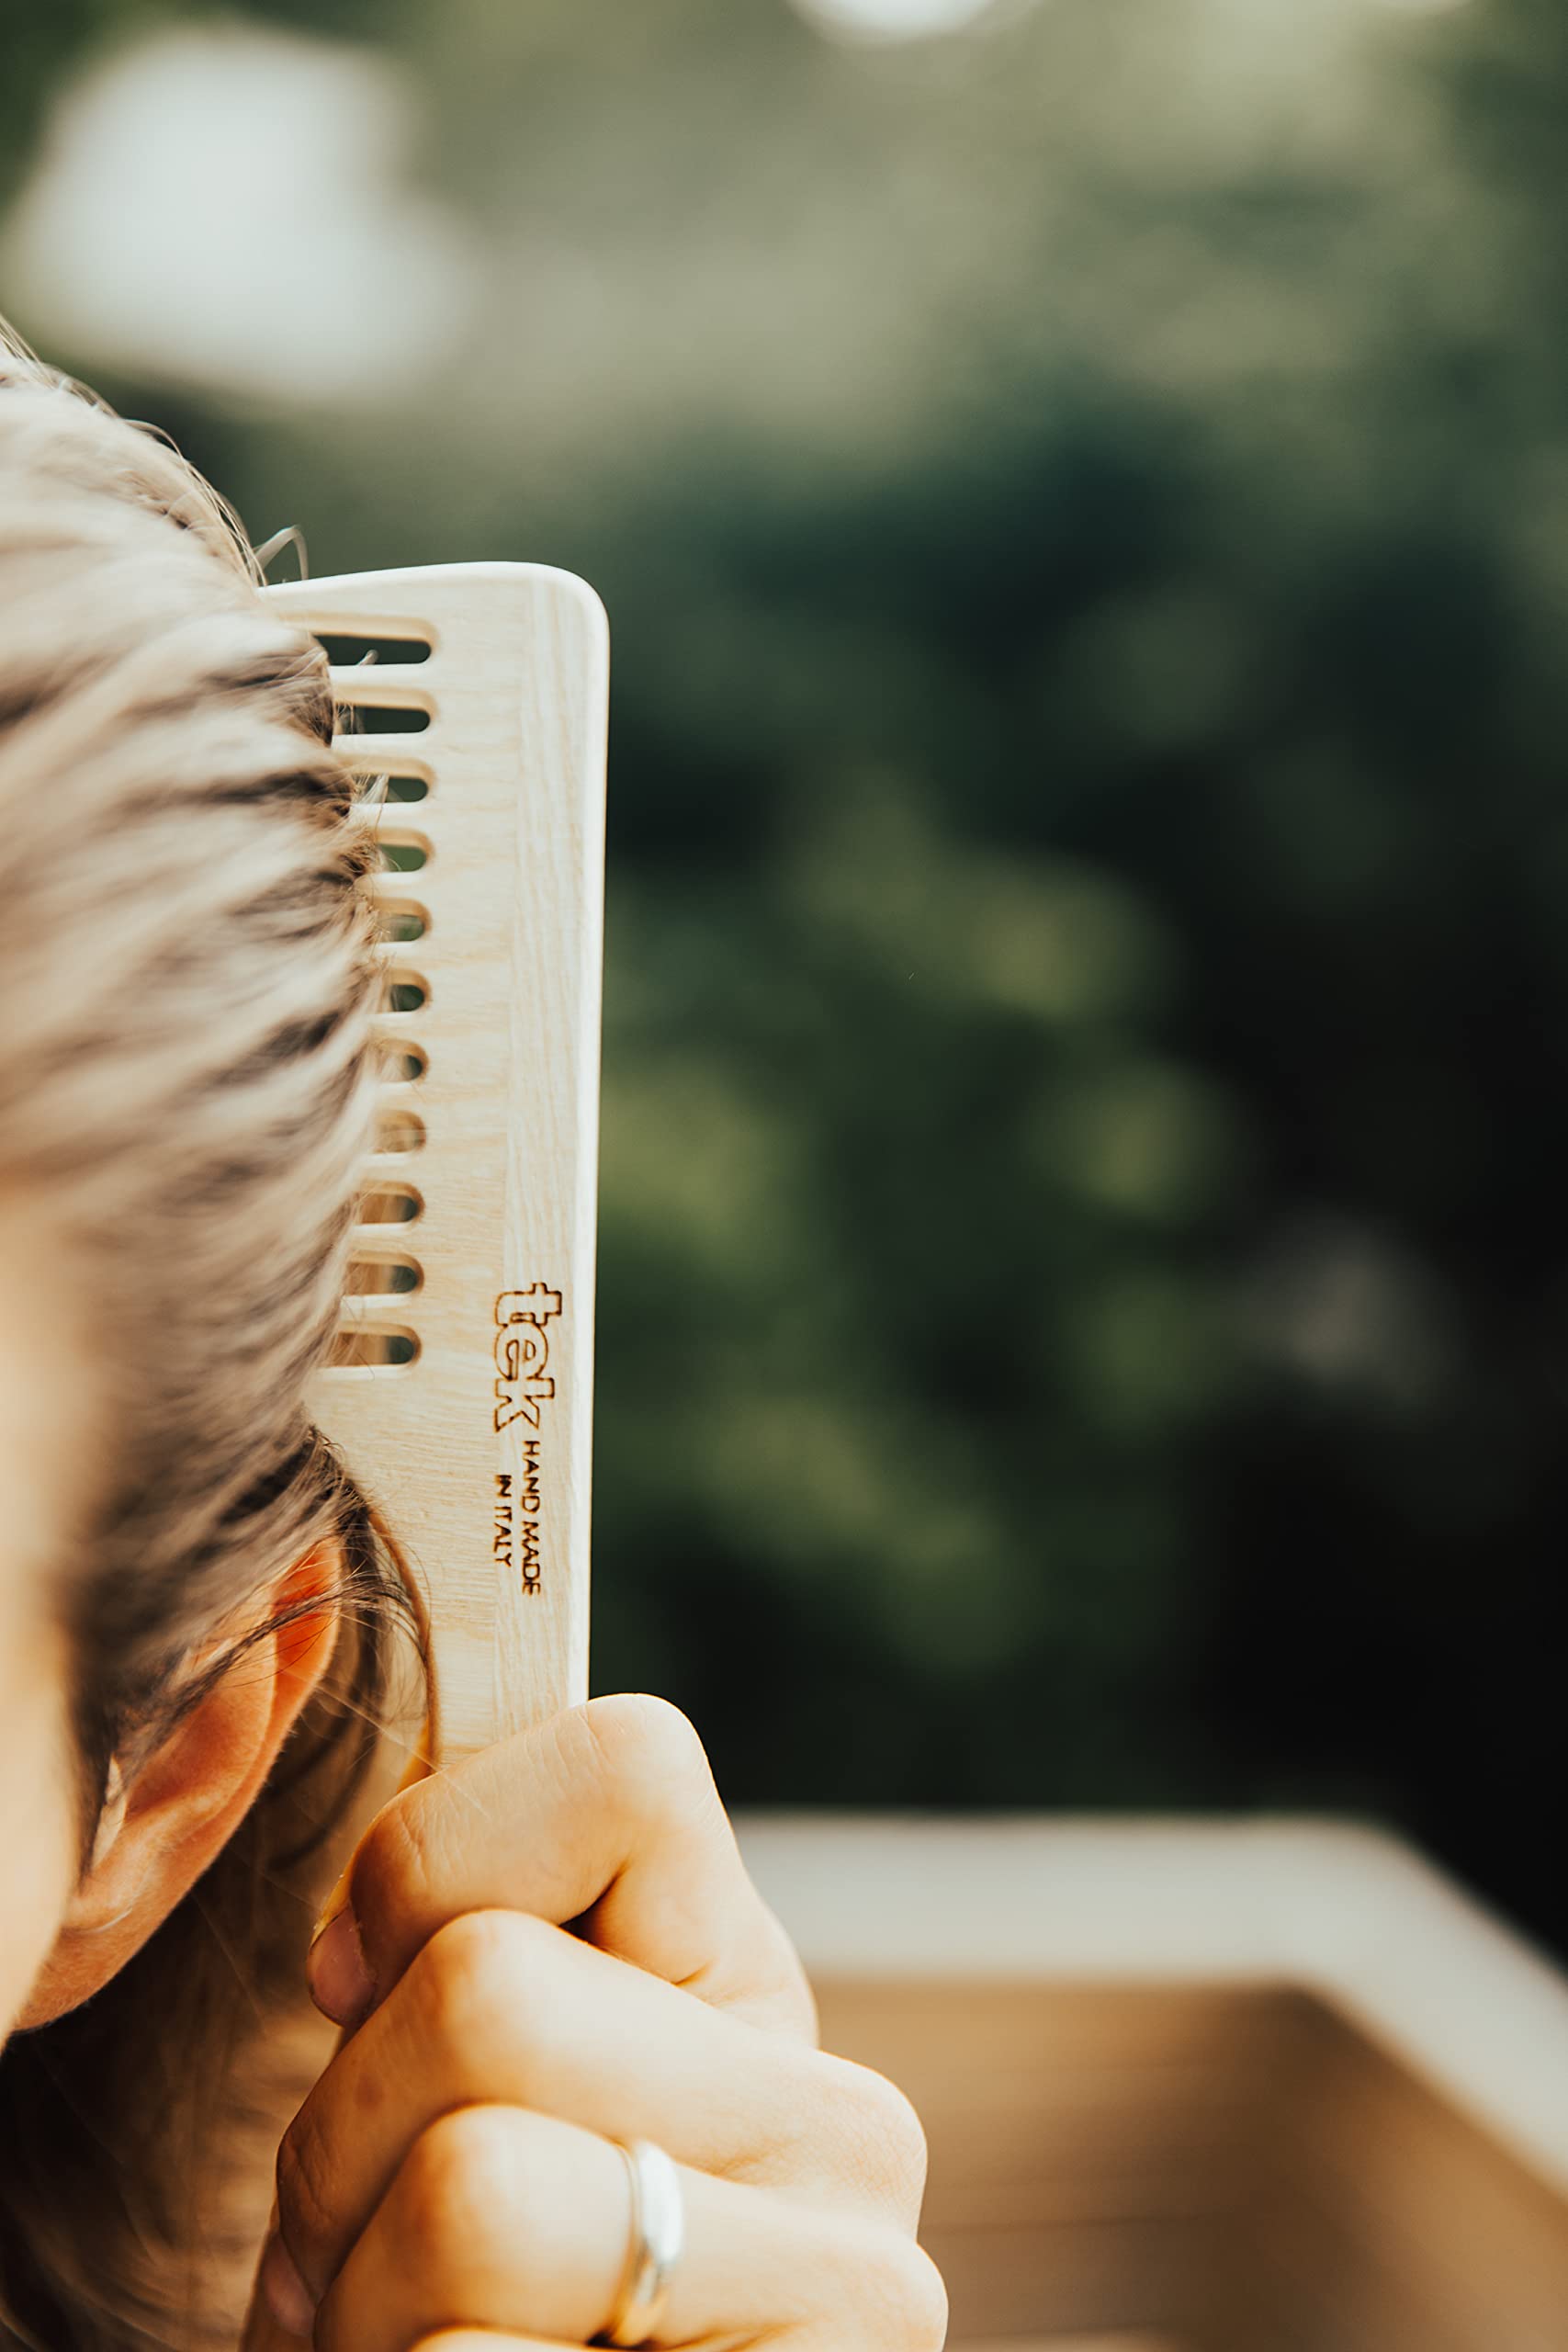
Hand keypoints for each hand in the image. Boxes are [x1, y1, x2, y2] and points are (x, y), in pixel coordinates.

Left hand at [247, 1694, 945, 2350]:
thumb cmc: (480, 2313)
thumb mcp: (480, 2106)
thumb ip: (455, 1978)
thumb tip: (344, 1955)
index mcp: (754, 1991)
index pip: (625, 1762)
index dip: (429, 1859)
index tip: (362, 1989)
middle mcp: (845, 2124)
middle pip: (482, 1988)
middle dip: (337, 2138)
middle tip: (357, 2258)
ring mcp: (852, 2298)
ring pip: (472, 2187)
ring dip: (361, 2303)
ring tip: (410, 2349)